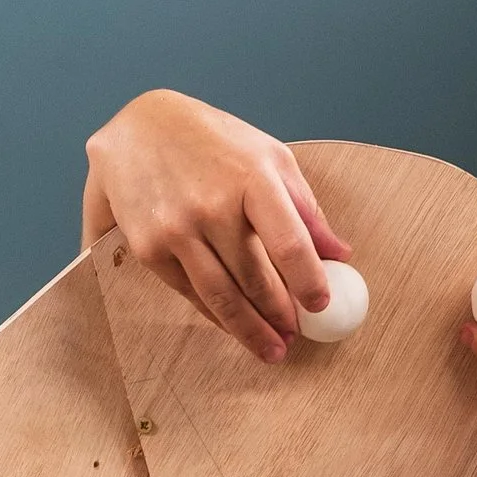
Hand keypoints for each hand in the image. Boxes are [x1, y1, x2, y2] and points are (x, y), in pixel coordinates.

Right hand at [83, 90, 352, 364]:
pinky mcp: (149, 248)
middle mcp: (212, 205)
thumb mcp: (267, 156)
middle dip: (279, 316)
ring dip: (249, 330)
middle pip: (255, 279)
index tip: (320, 306)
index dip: (309, 282)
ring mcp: (177, 229)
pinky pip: (190, 293)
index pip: (289, 244)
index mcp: (252, 177)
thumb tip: (339, 253)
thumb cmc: (212, 141)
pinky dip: (215, 315)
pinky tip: (233, 327)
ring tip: (271, 349)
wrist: (137, 127)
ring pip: (221, 296)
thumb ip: (304, 207)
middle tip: (295, 338)